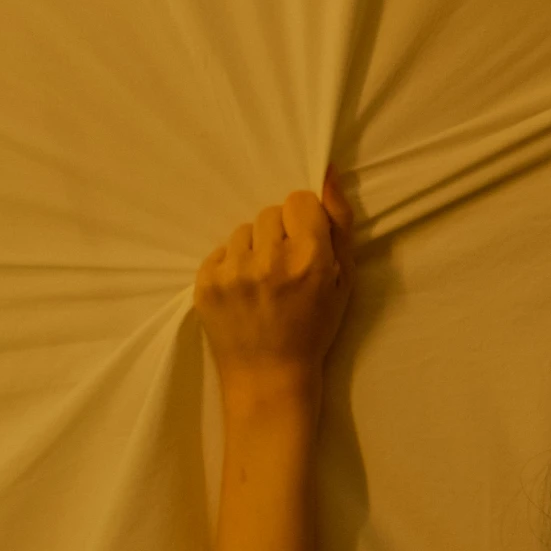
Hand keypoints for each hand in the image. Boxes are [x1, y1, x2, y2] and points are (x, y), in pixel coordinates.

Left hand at [195, 165, 355, 404]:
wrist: (270, 379)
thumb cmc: (314, 329)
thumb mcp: (345, 279)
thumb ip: (340, 222)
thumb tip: (327, 171)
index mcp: (310, 258)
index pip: (299, 201)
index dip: (304, 223)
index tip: (305, 249)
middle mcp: (270, 261)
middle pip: (270, 213)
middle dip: (279, 235)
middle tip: (284, 270)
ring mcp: (233, 273)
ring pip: (243, 231)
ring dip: (254, 249)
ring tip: (262, 283)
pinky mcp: (205, 284)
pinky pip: (220, 252)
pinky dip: (231, 266)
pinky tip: (244, 293)